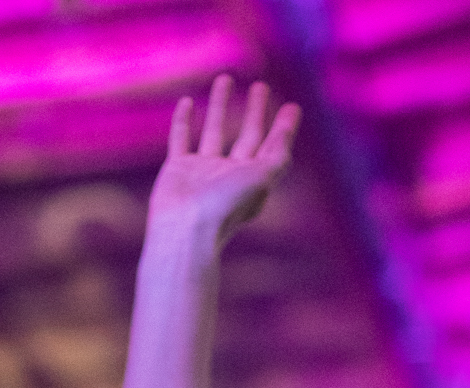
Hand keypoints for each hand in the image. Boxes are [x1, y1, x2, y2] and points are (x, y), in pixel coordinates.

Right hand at [148, 75, 300, 250]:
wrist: (184, 228)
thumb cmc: (225, 206)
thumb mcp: (261, 179)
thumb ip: (277, 156)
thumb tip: (286, 130)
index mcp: (252, 182)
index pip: (272, 149)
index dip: (284, 129)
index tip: (293, 106)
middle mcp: (229, 176)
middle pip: (246, 138)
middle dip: (255, 112)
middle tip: (261, 86)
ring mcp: (202, 172)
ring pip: (213, 131)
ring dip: (219, 105)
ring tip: (225, 78)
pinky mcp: (177, 169)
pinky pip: (181, 139)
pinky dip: (183, 120)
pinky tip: (187, 100)